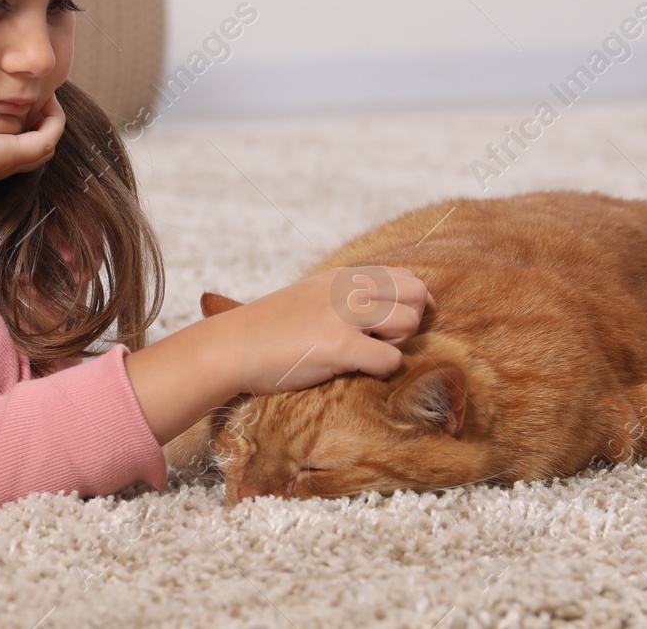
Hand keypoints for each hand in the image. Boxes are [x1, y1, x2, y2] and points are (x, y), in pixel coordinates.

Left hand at [0, 91, 65, 196]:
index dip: (7, 122)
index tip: (2, 98)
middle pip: (28, 143)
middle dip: (33, 116)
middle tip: (30, 90)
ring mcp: (8, 158)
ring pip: (45, 139)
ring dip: (48, 114)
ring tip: (43, 89)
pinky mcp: (16, 151)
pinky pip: (51, 134)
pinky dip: (56, 116)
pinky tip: (47, 95)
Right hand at [210, 266, 431, 395]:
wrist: (231, 348)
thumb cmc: (268, 331)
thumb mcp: (310, 297)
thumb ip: (344, 296)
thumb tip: (384, 309)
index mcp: (342, 276)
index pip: (404, 277)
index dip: (413, 303)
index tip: (400, 325)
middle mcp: (347, 288)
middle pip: (415, 294)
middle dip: (410, 322)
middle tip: (383, 342)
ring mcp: (343, 314)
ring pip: (408, 322)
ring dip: (397, 345)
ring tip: (367, 355)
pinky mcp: (338, 346)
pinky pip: (390, 360)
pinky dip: (381, 371)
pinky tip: (356, 371)